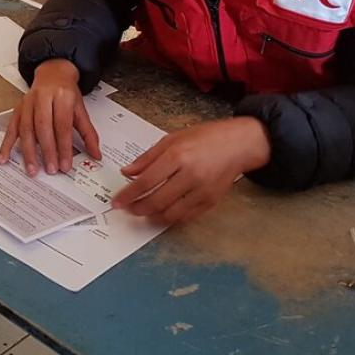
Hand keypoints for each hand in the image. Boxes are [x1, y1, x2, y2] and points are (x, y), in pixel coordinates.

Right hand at [0, 59, 101, 175]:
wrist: (53, 72)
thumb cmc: (66, 92)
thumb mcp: (81, 110)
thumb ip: (88, 133)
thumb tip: (96, 155)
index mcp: (62, 96)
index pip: (62, 125)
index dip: (64, 147)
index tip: (65, 164)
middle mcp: (43, 97)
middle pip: (43, 127)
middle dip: (47, 150)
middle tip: (51, 169)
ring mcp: (28, 102)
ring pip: (26, 128)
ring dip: (28, 151)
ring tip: (32, 169)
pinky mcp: (18, 108)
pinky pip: (11, 127)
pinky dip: (7, 144)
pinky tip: (5, 157)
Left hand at [111, 118, 270, 225]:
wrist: (238, 144)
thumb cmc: (205, 137)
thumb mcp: (172, 138)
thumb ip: (148, 157)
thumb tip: (127, 172)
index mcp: (178, 156)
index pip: (146, 181)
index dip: (128, 194)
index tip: (116, 201)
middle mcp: (190, 175)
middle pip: (157, 201)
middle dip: (137, 208)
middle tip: (126, 209)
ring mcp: (202, 191)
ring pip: (170, 214)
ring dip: (151, 216)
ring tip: (141, 212)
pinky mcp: (211, 202)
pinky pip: (185, 217)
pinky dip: (170, 217)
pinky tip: (161, 212)